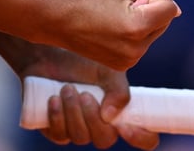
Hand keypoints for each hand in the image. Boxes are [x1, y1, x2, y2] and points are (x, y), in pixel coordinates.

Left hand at [3, 42, 159, 149]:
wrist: (48, 54)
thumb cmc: (82, 60)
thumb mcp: (107, 68)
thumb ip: (118, 89)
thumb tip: (110, 116)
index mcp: (121, 111)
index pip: (144, 137)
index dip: (141, 138)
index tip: (126, 127)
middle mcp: (101, 125)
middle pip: (104, 139)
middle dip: (93, 118)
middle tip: (85, 94)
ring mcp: (78, 129)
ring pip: (80, 137)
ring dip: (73, 113)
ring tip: (67, 88)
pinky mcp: (56, 129)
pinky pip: (60, 135)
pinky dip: (57, 117)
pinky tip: (53, 99)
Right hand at [44, 0, 180, 70]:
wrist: (58, 22)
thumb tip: (176, 10)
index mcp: (138, 27)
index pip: (170, 9)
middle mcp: (137, 48)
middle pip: (163, 23)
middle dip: (150, 11)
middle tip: (120, 7)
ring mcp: (130, 61)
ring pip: (152, 34)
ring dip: (142, 24)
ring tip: (113, 19)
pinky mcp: (123, 66)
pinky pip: (140, 45)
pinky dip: (133, 36)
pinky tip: (110, 31)